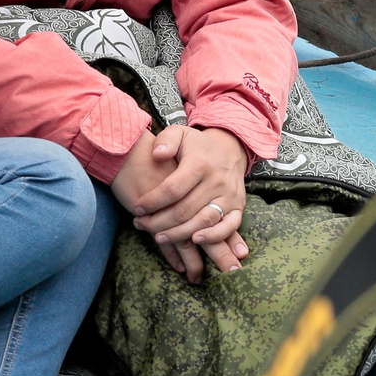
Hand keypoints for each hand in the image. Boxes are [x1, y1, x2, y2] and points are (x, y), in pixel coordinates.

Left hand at [112, 126, 250, 281]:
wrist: (229, 149)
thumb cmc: (196, 144)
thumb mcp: (179, 133)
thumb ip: (166, 141)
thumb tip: (157, 155)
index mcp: (199, 163)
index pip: (173, 188)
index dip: (153, 201)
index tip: (136, 209)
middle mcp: (216, 182)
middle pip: (185, 209)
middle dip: (160, 221)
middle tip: (141, 225)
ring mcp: (229, 196)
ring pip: (204, 221)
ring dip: (180, 233)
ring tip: (159, 237)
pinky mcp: (238, 207)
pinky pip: (229, 226)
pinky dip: (214, 236)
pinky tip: (195, 241)